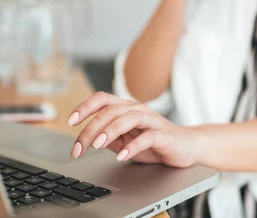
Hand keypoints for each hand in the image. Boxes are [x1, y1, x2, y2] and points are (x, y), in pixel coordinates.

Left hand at [67, 92, 201, 167]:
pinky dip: (132, 147)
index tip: (70, 121)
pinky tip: (122, 156)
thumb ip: (107, 137)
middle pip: (109, 111)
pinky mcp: (163, 134)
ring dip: (109, 131)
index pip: (101, 100)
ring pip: (126, 118)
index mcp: (125, 108)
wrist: (185, 147)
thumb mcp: (124, 141)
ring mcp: (151, 120)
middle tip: (79, 148)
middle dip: (90, 129)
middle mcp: (137, 109)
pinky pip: (147, 137)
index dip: (84, 107)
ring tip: (97, 145)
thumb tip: (87, 139)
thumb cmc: (153, 143)